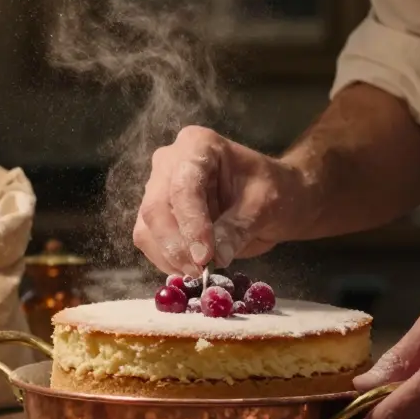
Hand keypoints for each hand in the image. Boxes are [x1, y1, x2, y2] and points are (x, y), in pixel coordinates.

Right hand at [133, 126, 309, 276]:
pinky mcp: (158, 217)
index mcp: (197, 144)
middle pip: (156, 208)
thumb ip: (237, 228)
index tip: (206, 257)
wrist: (272, 198)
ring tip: (200, 274)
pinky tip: (191, 270)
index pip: (183, 187)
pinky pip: (151, 243)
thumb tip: (216, 257)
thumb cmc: (272, 190)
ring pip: (147, 229)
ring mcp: (159, 189)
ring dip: (169, 257)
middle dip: (175, 245)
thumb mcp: (264, 205)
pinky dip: (168, 262)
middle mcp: (169, 163)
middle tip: (200, 271)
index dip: (191, 224)